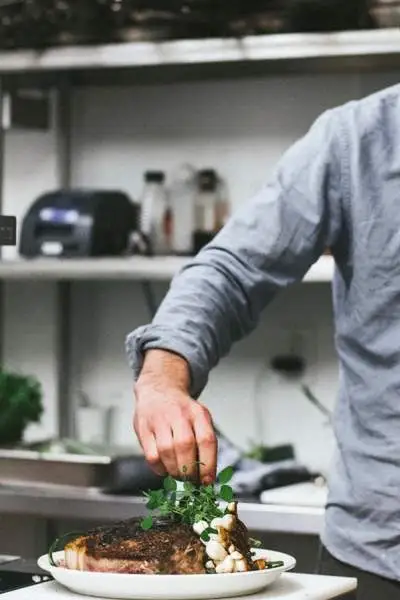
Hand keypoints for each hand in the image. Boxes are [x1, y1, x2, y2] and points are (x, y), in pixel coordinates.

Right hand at [134, 352, 216, 483]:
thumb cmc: (183, 413)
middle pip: (185, 446)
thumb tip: (208, 478)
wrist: (159, 390)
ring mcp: (159, 420)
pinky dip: (159, 468)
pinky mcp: (143, 428)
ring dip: (174, 471)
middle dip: (189, 470)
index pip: (207, 440)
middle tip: (191, 480)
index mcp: (198, 413)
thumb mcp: (200, 420)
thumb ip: (205, 446)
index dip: (208, 464)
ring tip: (178, 475)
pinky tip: (164, 468)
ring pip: (166, 451)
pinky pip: (151, 455)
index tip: (207, 481)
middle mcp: (179, 414)